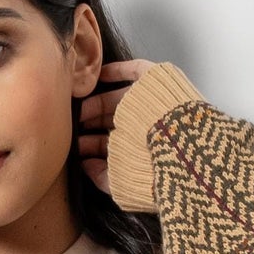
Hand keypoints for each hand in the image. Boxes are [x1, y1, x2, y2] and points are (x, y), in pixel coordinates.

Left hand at [76, 59, 154, 192]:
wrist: (180, 147)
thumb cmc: (152, 170)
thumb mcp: (122, 182)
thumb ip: (101, 176)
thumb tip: (84, 166)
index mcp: (140, 150)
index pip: (112, 144)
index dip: (93, 144)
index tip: (74, 144)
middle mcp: (146, 126)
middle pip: (113, 121)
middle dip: (92, 123)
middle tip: (73, 123)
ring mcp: (153, 103)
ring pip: (120, 99)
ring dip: (98, 102)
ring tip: (79, 105)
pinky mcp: (160, 82)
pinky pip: (134, 71)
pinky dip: (116, 71)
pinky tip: (97, 75)